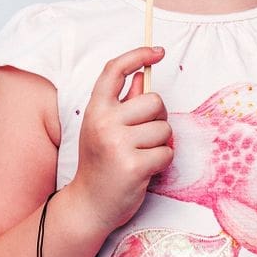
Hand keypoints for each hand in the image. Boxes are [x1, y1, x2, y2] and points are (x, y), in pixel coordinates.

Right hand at [70, 46, 172, 232]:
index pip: (114, 70)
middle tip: (145, 136)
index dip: (138, 54)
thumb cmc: (100, 164)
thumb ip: (123, 102)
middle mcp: (103, 123)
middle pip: (153, 100)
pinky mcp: (134, 166)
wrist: (89, 205)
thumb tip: (142, 75)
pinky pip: (167, 153)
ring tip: (141, 156)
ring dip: (160, 144)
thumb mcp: (104, 129)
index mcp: (95, 110)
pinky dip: (162, 163)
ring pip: (164, 129)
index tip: (157, 52)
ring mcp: (117, 144)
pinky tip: (145, 171)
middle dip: (158, 118)